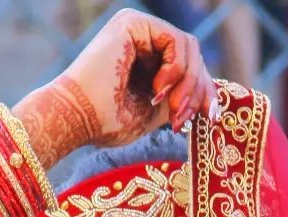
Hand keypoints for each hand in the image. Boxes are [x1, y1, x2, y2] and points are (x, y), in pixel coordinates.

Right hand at [60, 7, 220, 147]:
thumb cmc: (107, 123)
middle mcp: (143, 37)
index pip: (190, 66)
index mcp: (146, 57)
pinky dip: (175, 71)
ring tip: (170, 110)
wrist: (76, 119)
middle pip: (193, 56)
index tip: (209, 119)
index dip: (205, 91)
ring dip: (188, 85)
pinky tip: (156, 92)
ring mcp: (139, 27)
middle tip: (182, 119)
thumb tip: (210, 93)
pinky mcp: (134, 23)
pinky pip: (177, 42)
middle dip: (198, 91)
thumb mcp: (155, 112)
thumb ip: (179, 97)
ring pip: (190, 49)